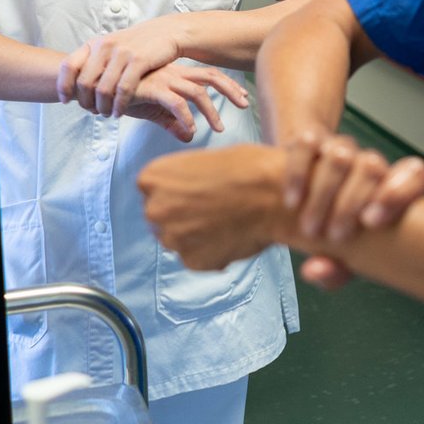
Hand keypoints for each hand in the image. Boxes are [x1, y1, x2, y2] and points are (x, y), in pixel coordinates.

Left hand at [61, 18, 222, 117]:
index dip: (63, 85)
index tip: (65, 100)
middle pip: (84, 82)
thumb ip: (95, 61)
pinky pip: (124, 89)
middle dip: (85, 102)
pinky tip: (119, 112)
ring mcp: (122, 53)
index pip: (68, 65)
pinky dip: (119, 105)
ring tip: (106, 115)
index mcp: (95, 43)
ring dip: (102, 107)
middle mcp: (105, 46)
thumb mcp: (112, 46)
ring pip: (103, 89)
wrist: (166, 32)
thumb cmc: (137, 44)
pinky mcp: (139, 61)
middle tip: (91, 112)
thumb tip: (78, 82)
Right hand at [122, 62, 248, 142]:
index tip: (242, 97)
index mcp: (175, 74)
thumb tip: (189, 137)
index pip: (208, 75)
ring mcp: (163, 79)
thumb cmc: (123, 95)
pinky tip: (190, 130)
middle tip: (245, 104)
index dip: (227, 85)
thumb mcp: (152, 110)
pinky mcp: (151, 88)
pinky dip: (186, 117)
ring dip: (211, 110)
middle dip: (231, 88)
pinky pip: (175, 103)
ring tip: (218, 128)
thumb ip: (170, 122)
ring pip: (196, 91)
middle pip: (210, 76)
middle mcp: (173, 73)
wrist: (96, 87)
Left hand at [139, 144, 285, 268]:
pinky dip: (210, 251)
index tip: (194, 193)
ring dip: (194, 235)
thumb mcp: (204, 161)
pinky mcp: (192, 262)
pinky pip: (195, 258)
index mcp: (152, 178)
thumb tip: (187, 195)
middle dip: (181, 215)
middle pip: (161, 216)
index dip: (175, 192)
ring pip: (177, 239)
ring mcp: (172, 238)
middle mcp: (155, 210)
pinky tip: (230, 237)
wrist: (271, 194)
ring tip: (224, 224)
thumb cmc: (245, 168)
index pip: (152, 190)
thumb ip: (185, 181)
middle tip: (210, 211)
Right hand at [283, 132, 423, 288]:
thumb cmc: (333, 228)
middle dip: (350, 204)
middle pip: (372, 167)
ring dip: (324, 194)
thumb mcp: (339, 256)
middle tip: (334, 237)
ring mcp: (340, 148)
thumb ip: (334, 270)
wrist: (305, 193)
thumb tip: (316, 271)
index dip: (399, 192)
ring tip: (310, 229)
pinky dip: (298, 175)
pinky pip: (306, 145)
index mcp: (391, 187)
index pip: (415, 174)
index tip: (372, 222)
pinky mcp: (310, 140)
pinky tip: (292, 202)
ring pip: (340, 156)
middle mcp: (369, 163)